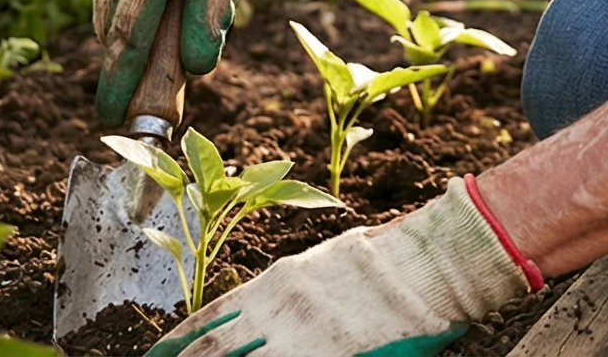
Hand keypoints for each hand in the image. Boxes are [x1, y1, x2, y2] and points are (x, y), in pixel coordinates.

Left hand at [149, 179, 531, 356]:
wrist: (430, 264)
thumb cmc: (381, 260)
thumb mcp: (320, 264)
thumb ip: (284, 291)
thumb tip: (252, 314)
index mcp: (276, 284)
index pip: (209, 319)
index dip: (177, 343)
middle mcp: (282, 312)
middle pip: (216, 352)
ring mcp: (307, 341)